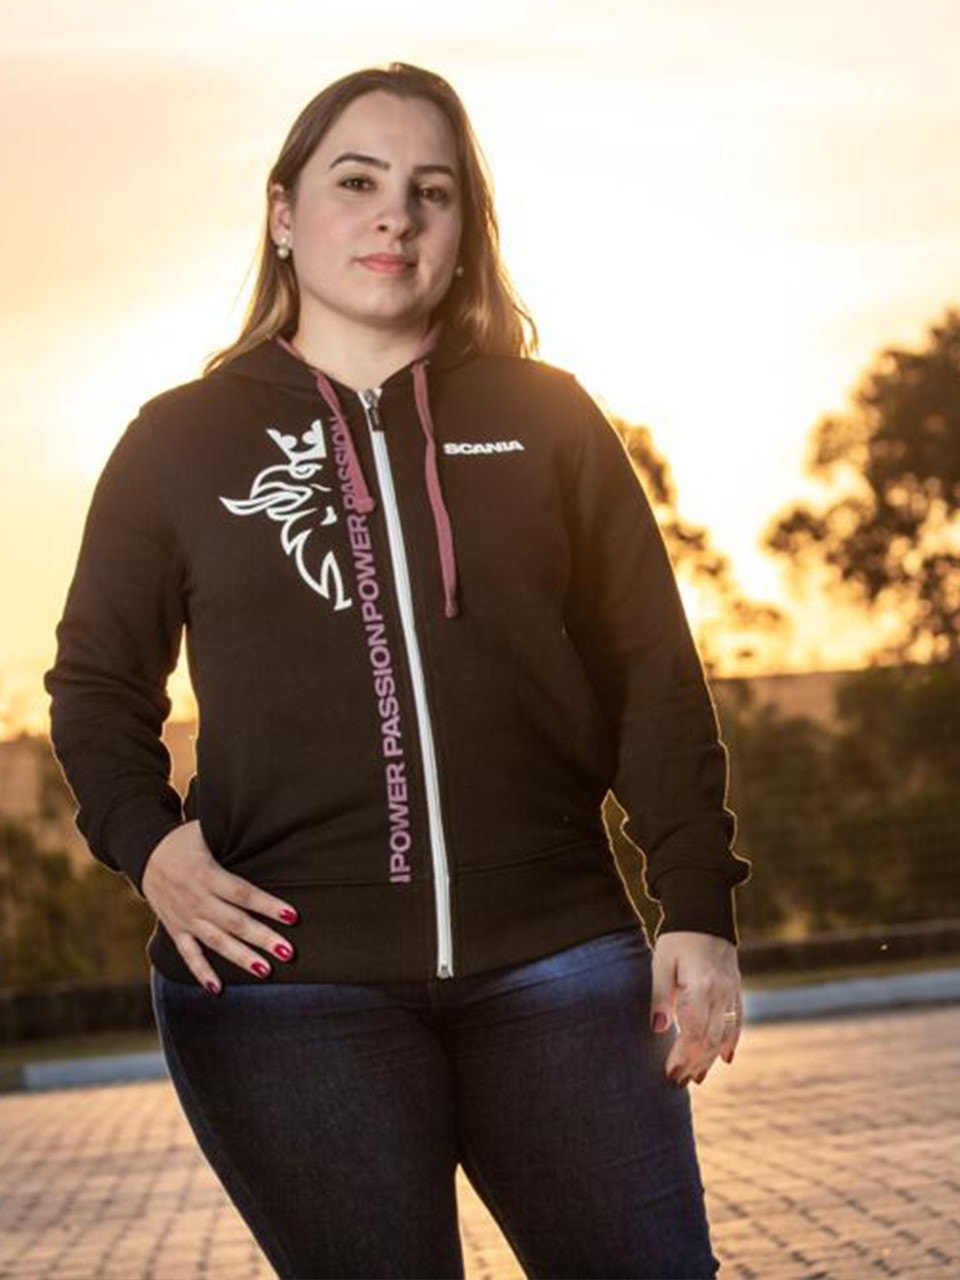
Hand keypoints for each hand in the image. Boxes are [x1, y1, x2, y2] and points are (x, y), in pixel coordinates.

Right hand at [141, 821, 299, 993]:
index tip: (292, 915)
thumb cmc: (184, 840)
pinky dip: (201, 973)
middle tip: (288, 951)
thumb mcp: (206, 830)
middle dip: (262, 937)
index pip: (243, 893)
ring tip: (266, 971)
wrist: (143, 853)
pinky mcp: (175, 929)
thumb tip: (264, 824)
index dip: (267, 905)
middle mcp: (196, 900)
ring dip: (241, 957)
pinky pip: (188, 955)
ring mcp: (185, 918)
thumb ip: (232, 833)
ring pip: (216, 942)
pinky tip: (218, 989)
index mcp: (207, 874)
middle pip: (234, 922)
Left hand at [649, 930, 741, 1086]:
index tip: (669, 1072)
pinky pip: (737, 1020)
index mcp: (701, 986)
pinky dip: (731, 1041)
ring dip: (710, 1058)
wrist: (704, 913)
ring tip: (696, 1077)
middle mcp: (721, 992)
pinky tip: (724, 1058)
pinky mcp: (736, 988)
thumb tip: (658, 1030)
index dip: (682, 1056)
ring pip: (725, 1034)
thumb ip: (660, 997)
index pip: (694, 1032)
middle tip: (678, 1081)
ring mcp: (732, 991)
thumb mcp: (661, 963)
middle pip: (710, 1038)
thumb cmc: (677, 938)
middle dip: (694, 1063)